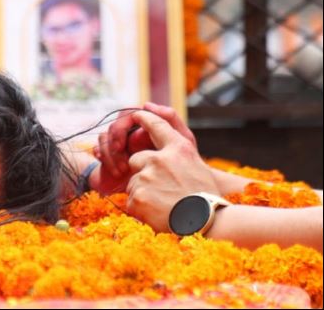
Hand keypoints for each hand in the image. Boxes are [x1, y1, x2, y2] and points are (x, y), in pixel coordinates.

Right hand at [91, 102, 195, 193]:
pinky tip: (116, 172)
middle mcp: (129, 132)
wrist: (150, 194)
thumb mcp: (179, 145)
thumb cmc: (170, 168)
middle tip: (121, 149)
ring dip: (112, 153)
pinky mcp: (105, 154)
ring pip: (104, 135)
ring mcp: (116, 143)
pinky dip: (106, 160)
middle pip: (116, 122)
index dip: (131, 119)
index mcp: (146, 127)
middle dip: (117, 135)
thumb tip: (146, 104)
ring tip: (123, 170)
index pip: (132, 112)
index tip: (141, 131)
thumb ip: (170, 121)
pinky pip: (98, 148)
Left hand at [124, 110, 219, 231]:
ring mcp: (146, 178)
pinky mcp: (137, 197)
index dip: (144, 118)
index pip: (157, 125)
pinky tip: (157, 213)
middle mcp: (160, 159)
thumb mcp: (196, 165)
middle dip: (142, 172)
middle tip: (161, 188)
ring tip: (164, 204)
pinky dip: (140, 209)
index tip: (136, 114)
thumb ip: (177, 151)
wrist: (206, 223)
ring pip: (133, 183)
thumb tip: (160, 139)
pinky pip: (130, 201)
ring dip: (143, 192)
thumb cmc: (205, 196)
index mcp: (178, 149)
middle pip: (136, 159)